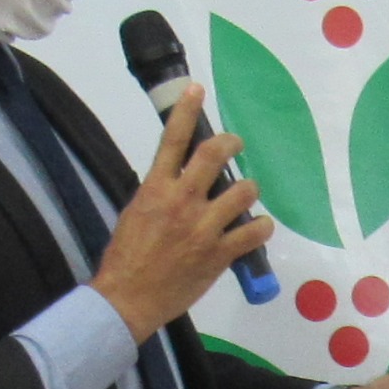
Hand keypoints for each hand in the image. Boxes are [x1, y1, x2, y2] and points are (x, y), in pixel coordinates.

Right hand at [91, 86, 275, 340]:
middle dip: (231, 143)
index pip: (173, 140)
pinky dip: (261, 226)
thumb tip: (177, 179)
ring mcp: (204, 227)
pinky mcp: (220, 254)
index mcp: (155, 189)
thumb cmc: (126, 257)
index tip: (197, 89)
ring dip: (249, 189)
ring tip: (246, 195)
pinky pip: (254, 232)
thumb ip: (158, 192)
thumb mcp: (135, 213)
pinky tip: (259, 227)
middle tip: (236, 145)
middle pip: (214, 155)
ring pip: (242, 191)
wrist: (128, 298)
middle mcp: (182, 201)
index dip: (187, 110)